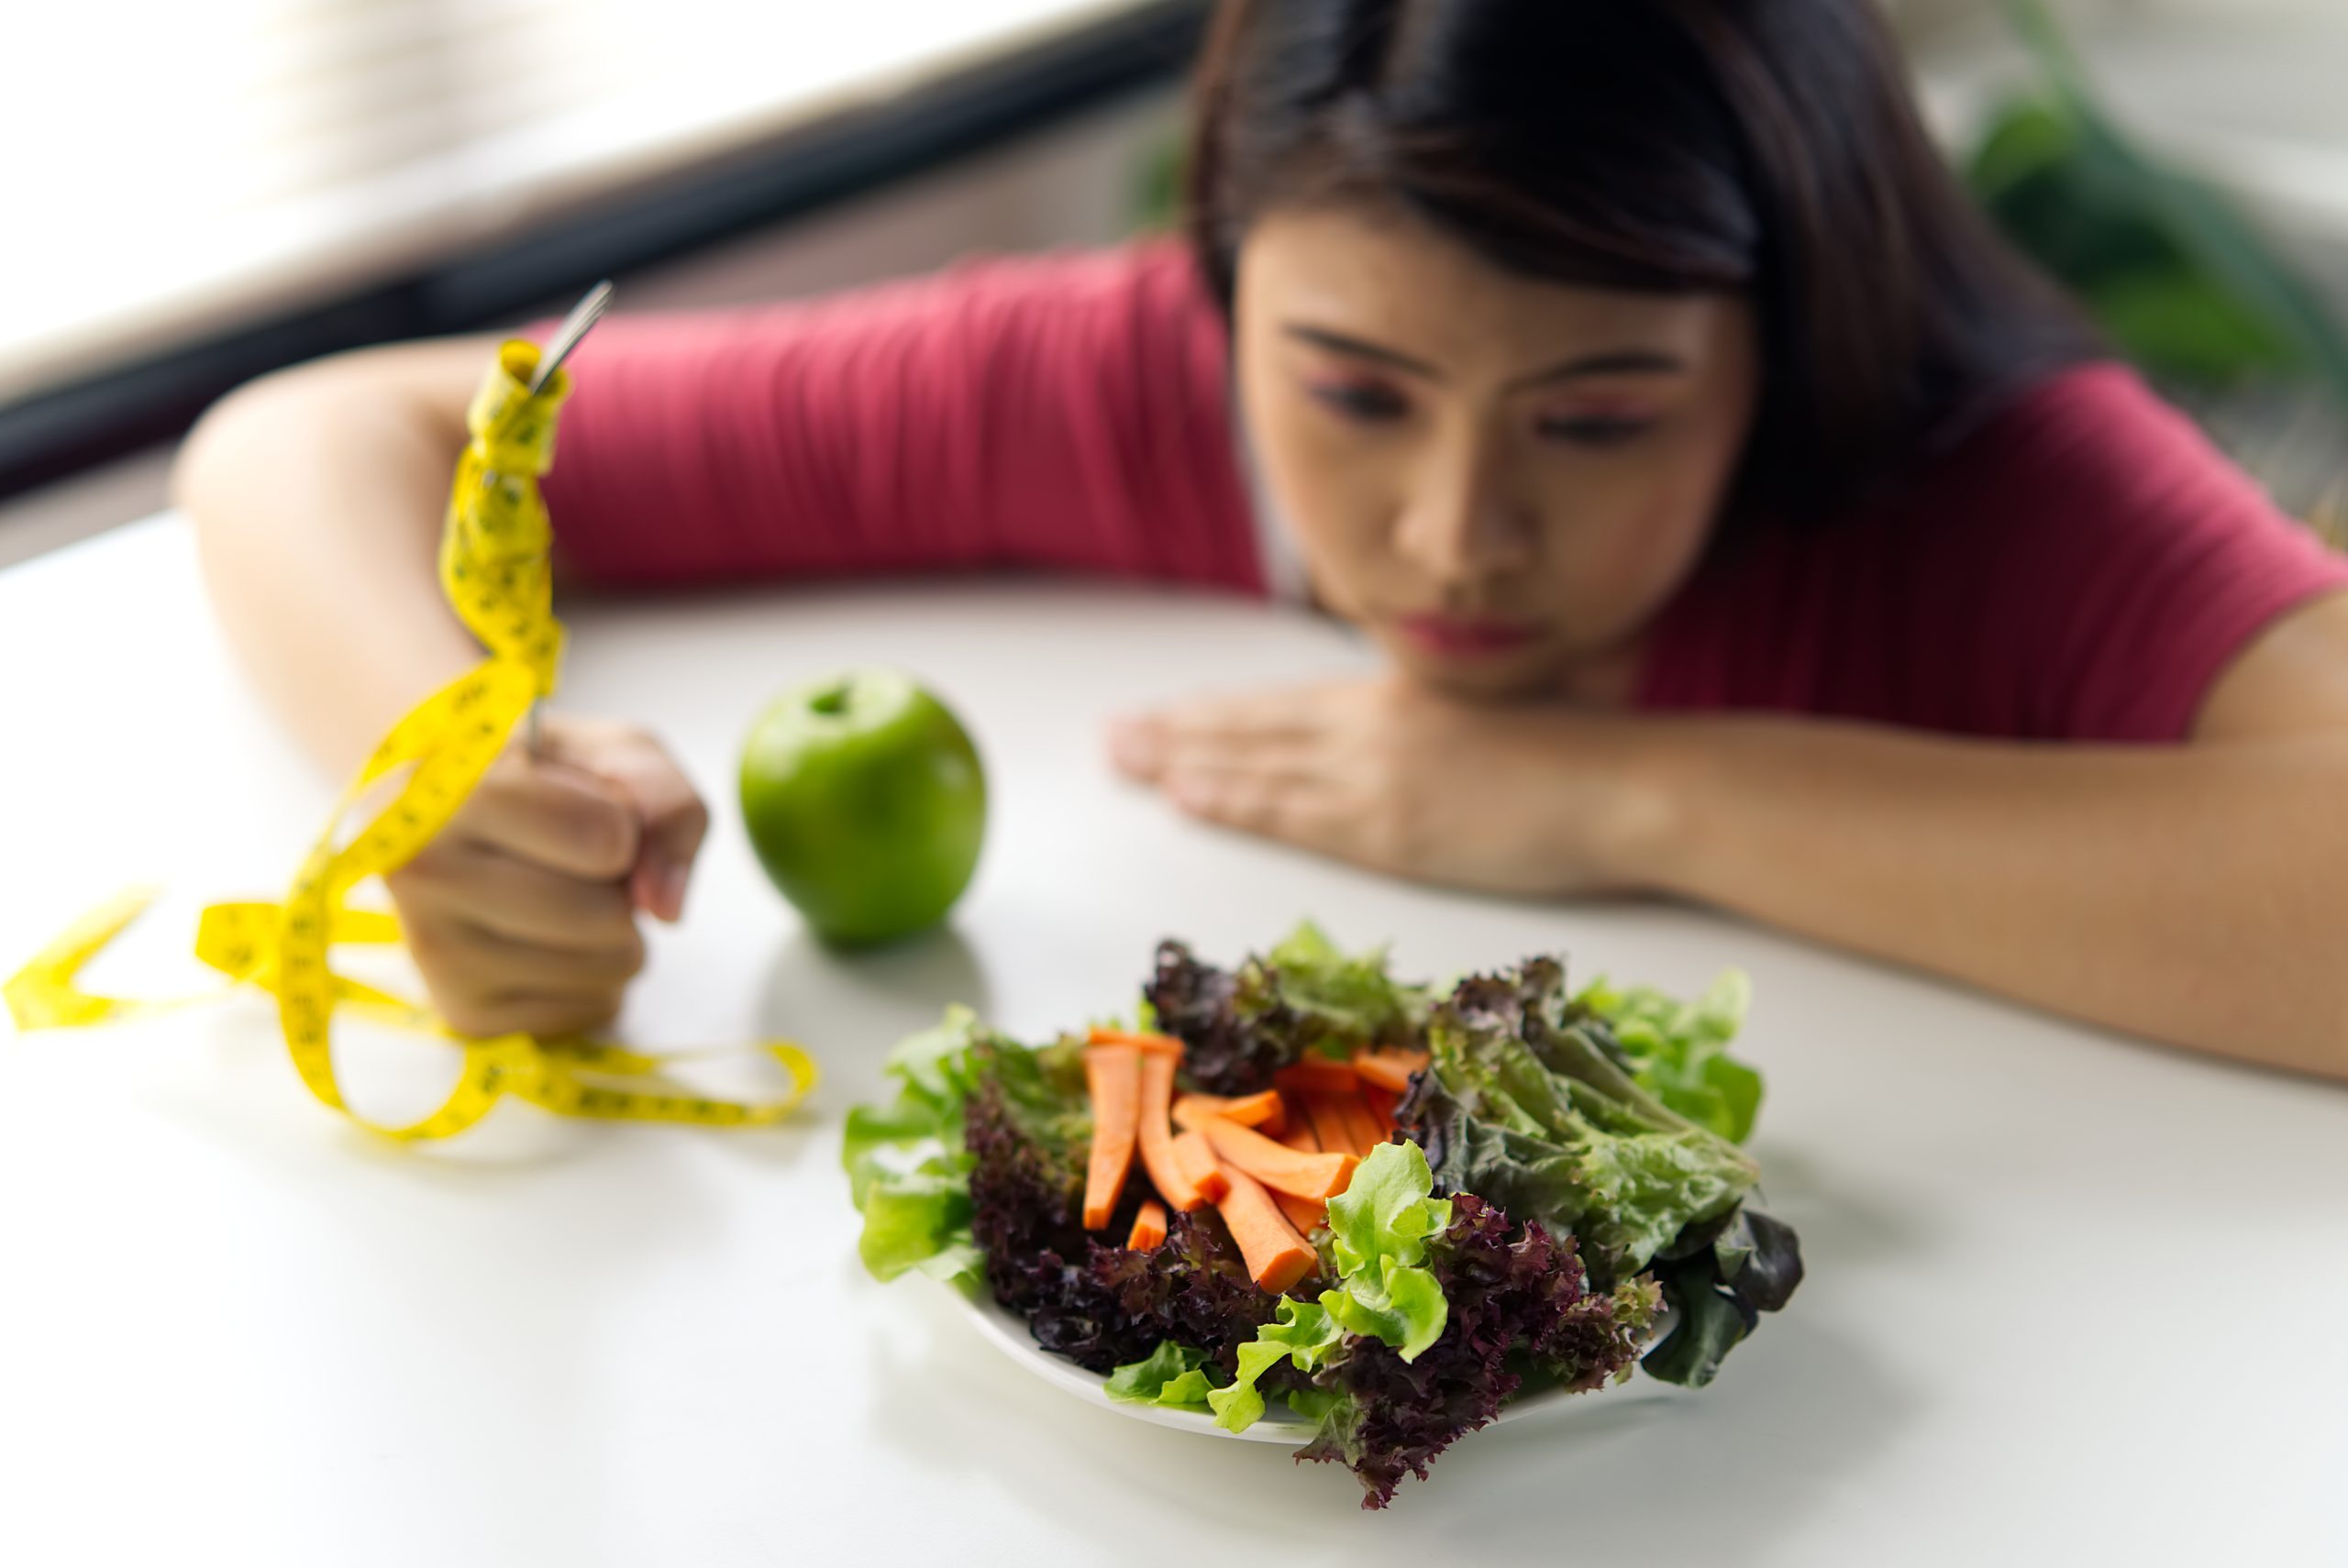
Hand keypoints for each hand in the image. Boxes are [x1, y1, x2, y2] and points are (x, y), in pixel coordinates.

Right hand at [383, 712, 709, 1036]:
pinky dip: (596, 978)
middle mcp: (423, 872)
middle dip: (622, 890)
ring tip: (562, 896)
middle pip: (605, 916)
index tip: (584, 807)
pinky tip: (547, 940)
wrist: (460, 824)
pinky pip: (593, 1009)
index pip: (605, 839)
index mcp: (453, 789)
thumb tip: (666, 909)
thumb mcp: (617, 752)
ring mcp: (434, 951)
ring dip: (616, 936)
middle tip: (572, 860)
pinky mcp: (462, 1012)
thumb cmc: (548, 777)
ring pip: (607, 968)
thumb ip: (667, 804)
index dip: (624, 825)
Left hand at [1108, 678, 1667, 895]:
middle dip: (1178, 734)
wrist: (1626, 785)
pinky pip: (1295, 816)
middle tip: (1113, 738)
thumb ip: (1422, 734)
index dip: (1219, 716)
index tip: (1167, 717)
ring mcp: (1378, 777)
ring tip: (1127, 761)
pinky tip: (1189, 800)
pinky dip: (1237, 804)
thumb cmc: (1579, 756)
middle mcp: (1373, 729)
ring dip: (1185, 763)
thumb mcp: (1486, 724)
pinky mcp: (1392, 829)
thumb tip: (1383, 752)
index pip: (1284, 710)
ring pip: (1260, 766)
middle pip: (1255, 731)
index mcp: (1397, 701)